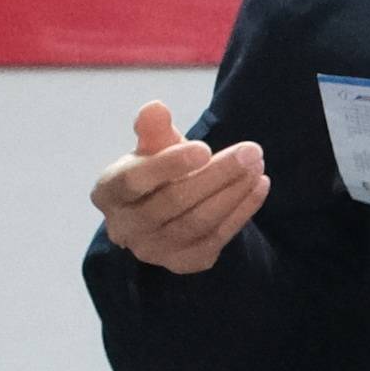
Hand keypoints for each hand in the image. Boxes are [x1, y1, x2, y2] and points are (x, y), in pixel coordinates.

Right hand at [94, 100, 269, 273]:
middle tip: (250, 151)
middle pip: (173, 202)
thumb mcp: (152, 145)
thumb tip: (155, 108)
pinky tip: (260, 186)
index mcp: (109, 193)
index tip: (205, 147)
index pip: (135, 181)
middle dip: (216, 175)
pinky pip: (217, 238)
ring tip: (257, 165)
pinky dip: (242, 211)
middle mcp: (125, 228)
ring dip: (233, 193)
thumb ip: (153, 128)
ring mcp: (154, 251)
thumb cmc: (154, 171)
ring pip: (198, 222)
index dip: (169, 164)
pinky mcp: (183, 262)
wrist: (162, 209)